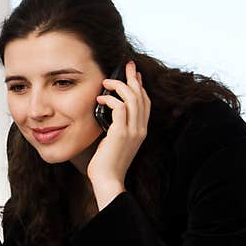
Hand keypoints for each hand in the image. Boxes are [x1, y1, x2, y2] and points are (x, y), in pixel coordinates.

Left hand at [87, 61, 150, 208]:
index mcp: (141, 130)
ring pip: (132, 98)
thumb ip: (116, 127)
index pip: (145, 103)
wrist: (108, 180)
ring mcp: (132, 131)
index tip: (134, 74)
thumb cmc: (107, 163)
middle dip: (134, 78)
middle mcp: (140, 129)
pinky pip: (119, 108)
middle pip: (141, 96)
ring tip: (106, 81)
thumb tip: (107, 112)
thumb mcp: (114, 141)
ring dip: (119, 85)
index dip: (140, 86)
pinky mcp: (121, 133)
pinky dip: (110, 99)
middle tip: (126, 65)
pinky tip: (100, 98)